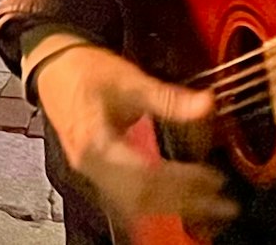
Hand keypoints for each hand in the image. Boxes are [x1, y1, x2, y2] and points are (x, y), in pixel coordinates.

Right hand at [32, 43, 237, 231]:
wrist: (54, 67)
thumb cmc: (85, 70)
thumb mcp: (130, 79)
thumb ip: (168, 97)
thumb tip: (207, 104)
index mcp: (97, 143)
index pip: (147, 175)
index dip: (183, 181)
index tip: (214, 178)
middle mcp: (92, 165)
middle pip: (143, 198)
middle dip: (185, 203)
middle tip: (221, 203)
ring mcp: (92, 171)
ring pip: (135, 204)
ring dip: (173, 207)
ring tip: (207, 206)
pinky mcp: (97, 171)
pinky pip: (127, 198)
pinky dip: (156, 203)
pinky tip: (176, 203)